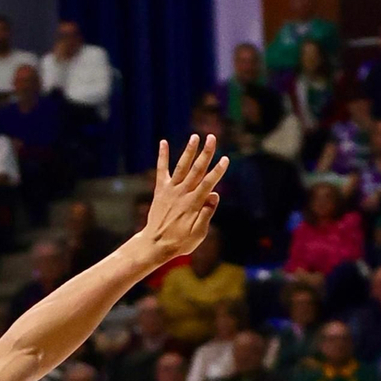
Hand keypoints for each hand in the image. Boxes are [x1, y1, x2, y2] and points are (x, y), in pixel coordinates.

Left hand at [139, 134, 229, 264]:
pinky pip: (161, 171)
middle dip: (206, 153)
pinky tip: (163, 142)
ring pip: (181, 167)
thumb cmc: (179, 242)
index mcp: (193, 204)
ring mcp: (170, 191)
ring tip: (195, 136)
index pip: (208, 183)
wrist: (154, 244)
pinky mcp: (160, 190)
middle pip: (196, 170)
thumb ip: (206, 215)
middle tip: (212, 137)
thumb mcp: (198, 234)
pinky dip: (162, 156)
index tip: (225, 159)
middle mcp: (182, 194)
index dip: (217, 171)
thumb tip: (215, 196)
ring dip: (188, 151)